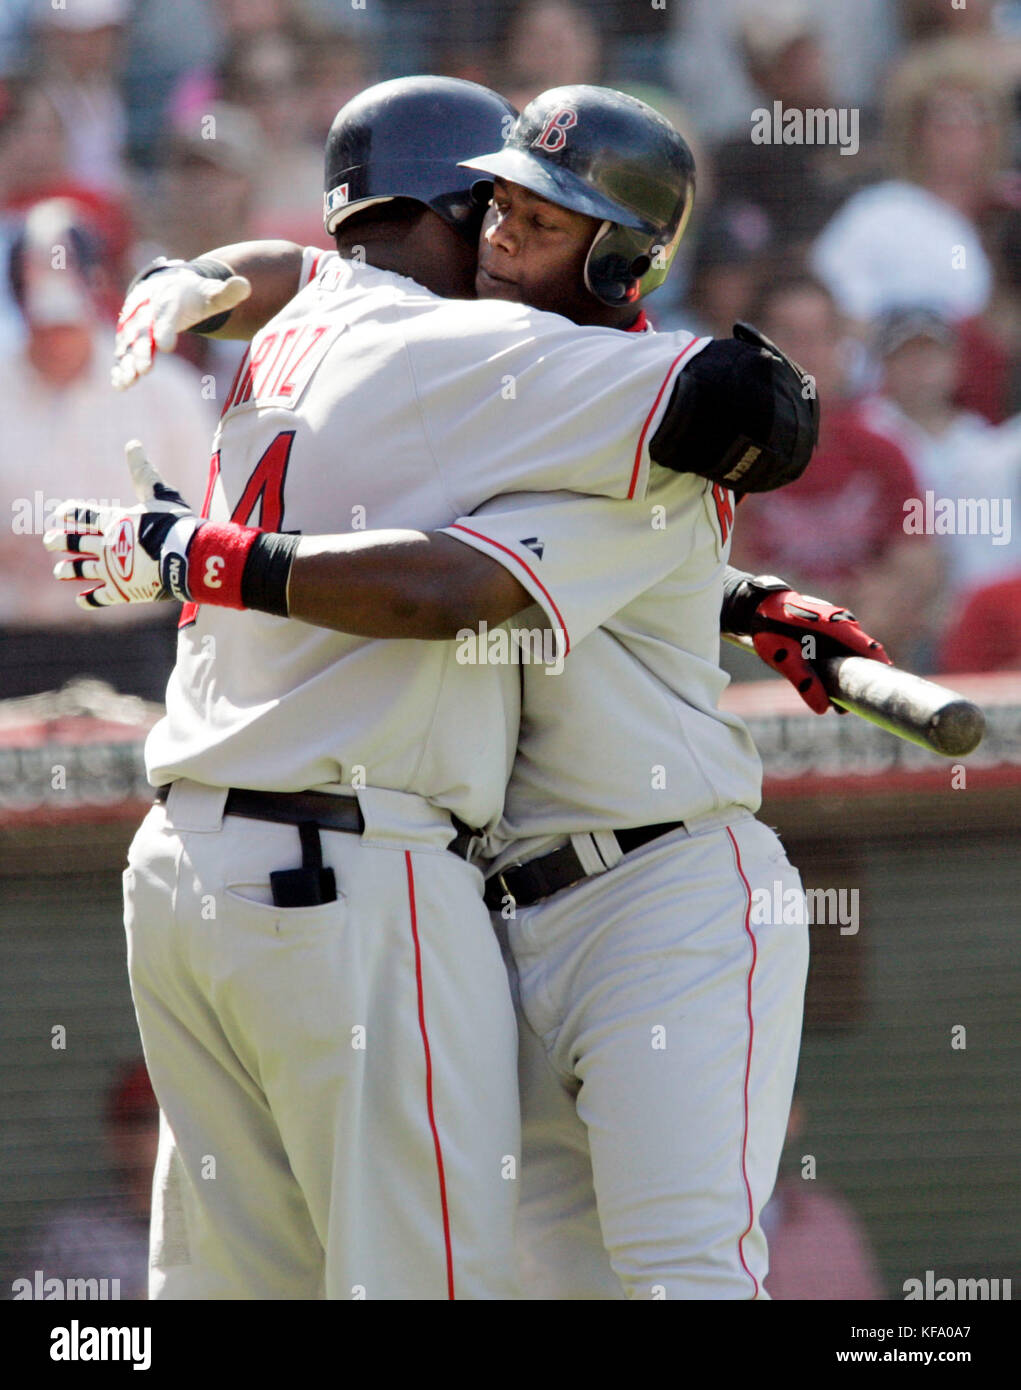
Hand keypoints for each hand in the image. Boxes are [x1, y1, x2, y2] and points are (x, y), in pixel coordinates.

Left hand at [44, 441, 201, 607]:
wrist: (187, 556)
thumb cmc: (176, 523)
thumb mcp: (161, 493)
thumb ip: (143, 471)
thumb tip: (133, 443)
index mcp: (115, 521)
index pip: (83, 515)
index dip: (70, 513)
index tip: (59, 513)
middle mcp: (108, 545)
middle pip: (75, 543)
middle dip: (60, 541)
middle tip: (49, 540)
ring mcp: (113, 570)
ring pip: (82, 570)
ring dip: (68, 570)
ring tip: (58, 571)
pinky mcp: (123, 591)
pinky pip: (100, 596)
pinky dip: (89, 598)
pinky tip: (80, 598)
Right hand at [111, 262, 250, 389]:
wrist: (166, 286)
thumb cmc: (192, 295)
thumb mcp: (210, 293)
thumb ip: (226, 293)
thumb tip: (245, 285)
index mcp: (167, 301)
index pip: (166, 316)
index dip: (165, 330)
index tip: (167, 346)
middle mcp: (146, 313)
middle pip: (142, 332)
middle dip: (141, 350)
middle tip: (144, 369)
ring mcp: (135, 327)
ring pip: (128, 345)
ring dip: (126, 363)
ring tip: (127, 382)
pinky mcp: (129, 340)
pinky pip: (123, 354)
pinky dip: (120, 368)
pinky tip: (120, 385)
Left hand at [749, 587, 891, 714]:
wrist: (758, 607)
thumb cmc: (771, 628)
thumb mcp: (784, 657)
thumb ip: (804, 681)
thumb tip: (823, 709)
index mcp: (836, 625)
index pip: (869, 648)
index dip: (878, 669)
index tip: (883, 691)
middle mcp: (842, 623)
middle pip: (861, 654)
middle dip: (858, 680)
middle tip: (845, 708)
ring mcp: (836, 625)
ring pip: (850, 653)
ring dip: (846, 675)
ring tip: (836, 703)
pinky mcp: (828, 631)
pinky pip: (839, 650)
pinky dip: (837, 666)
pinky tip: (827, 685)